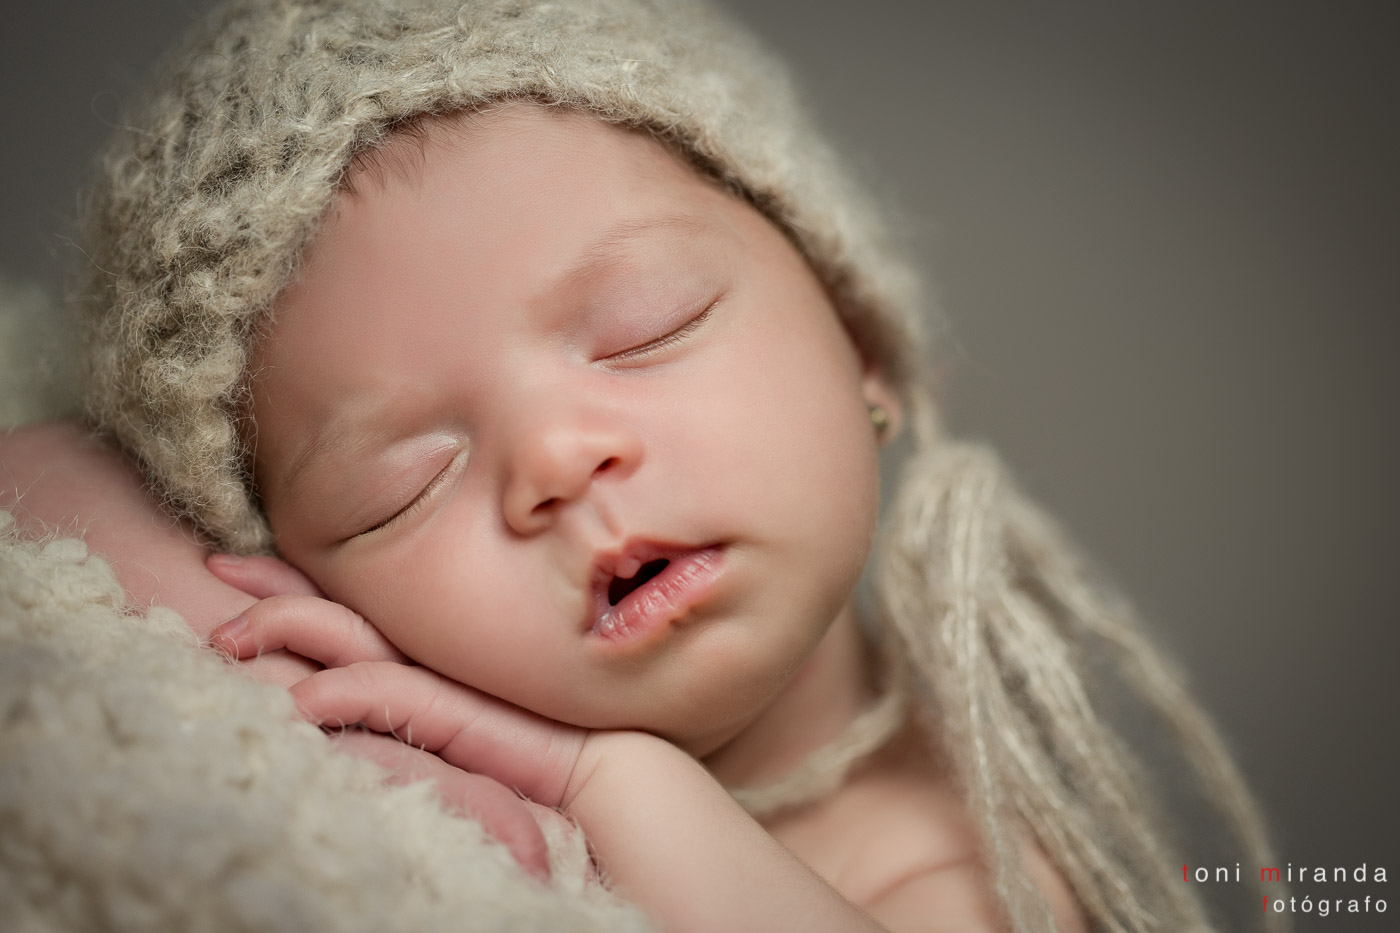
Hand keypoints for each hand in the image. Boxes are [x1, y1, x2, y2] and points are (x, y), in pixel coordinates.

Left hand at [206, 556, 559, 878]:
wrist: (626, 786)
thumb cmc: (554, 761)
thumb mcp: (465, 731)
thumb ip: (412, 713)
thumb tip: (324, 700)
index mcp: (435, 658)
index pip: (355, 611)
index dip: (297, 582)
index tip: (236, 565)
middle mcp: (439, 659)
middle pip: (347, 608)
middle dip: (279, 583)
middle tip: (217, 564)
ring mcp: (454, 684)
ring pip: (361, 640)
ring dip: (290, 628)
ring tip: (229, 633)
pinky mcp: (473, 720)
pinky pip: (400, 700)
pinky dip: (347, 695)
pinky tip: (301, 701)